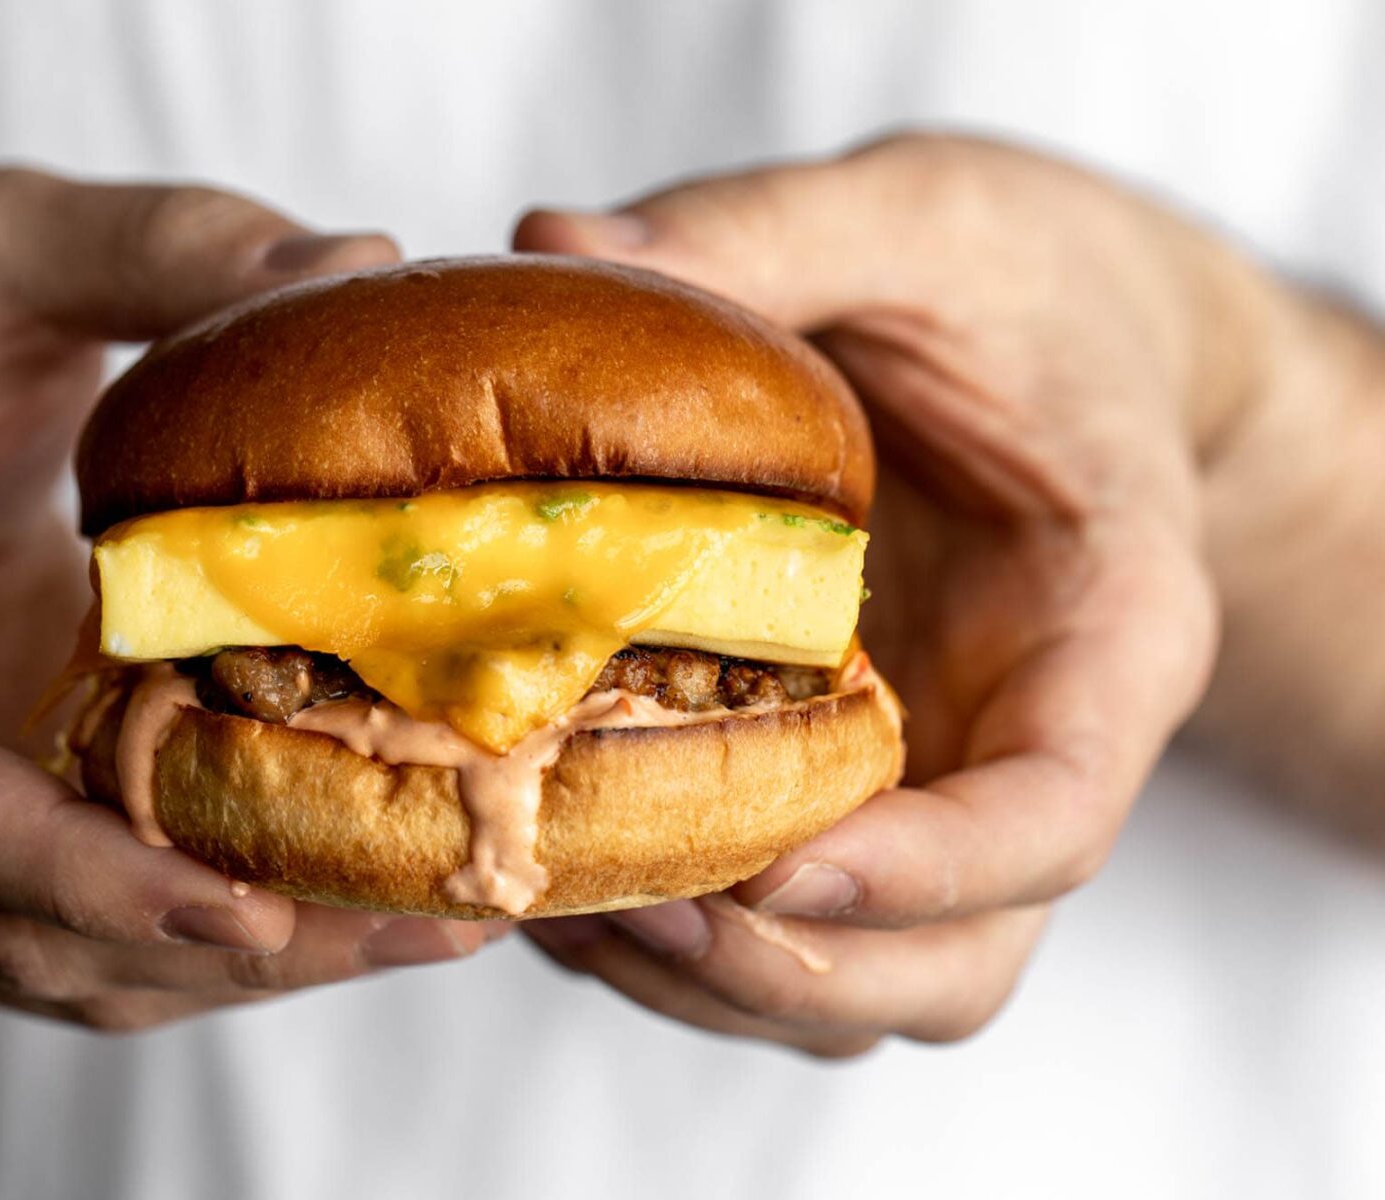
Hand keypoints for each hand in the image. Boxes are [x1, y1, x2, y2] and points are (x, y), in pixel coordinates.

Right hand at [0, 169, 499, 1027]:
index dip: (86, 876)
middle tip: (431, 920)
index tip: (255, 912)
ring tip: (433, 924)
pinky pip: (67, 952)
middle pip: (14, 922)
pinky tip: (349, 910)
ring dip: (240, 970)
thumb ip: (155, 246)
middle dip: (224, 943)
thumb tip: (355, 264)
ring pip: (51, 968)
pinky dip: (203, 950)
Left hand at [515, 134, 1259, 1054]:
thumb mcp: (911, 222)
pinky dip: (673, 932)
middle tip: (619, 902)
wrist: (1066, 321)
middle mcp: (1033, 745)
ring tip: (553, 892)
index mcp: (1108, 628)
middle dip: (788, 968)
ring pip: (863, 982)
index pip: (1054, 817)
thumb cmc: (1023, 273)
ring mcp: (944, 787)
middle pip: (956, 962)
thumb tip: (551, 250)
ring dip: (712, 980)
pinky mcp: (857, 789)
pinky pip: (786, 925)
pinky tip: (554, 854)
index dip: (923, 876)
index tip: (772, 870)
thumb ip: (761, 235)